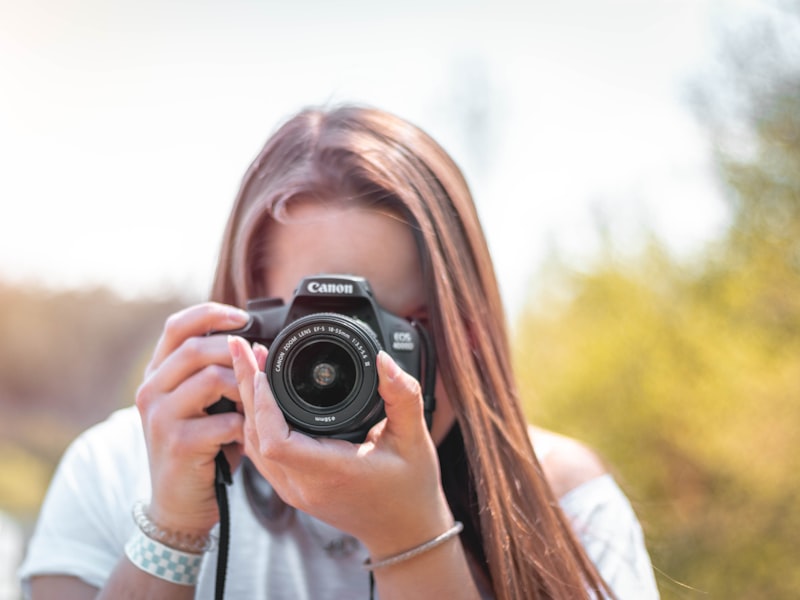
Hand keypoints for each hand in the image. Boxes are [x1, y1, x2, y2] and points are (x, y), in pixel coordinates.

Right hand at [134, 303, 249, 535]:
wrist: (178, 503)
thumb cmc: (199, 447)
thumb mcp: (200, 404)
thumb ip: (213, 373)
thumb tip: (254, 344)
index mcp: (157, 374)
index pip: (177, 326)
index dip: (212, 313)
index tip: (244, 317)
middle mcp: (151, 391)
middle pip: (197, 348)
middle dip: (236, 352)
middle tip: (260, 365)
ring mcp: (161, 417)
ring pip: (212, 379)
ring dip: (245, 388)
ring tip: (255, 402)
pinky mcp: (178, 444)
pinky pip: (225, 420)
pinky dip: (245, 425)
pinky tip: (247, 433)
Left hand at [229, 336, 453, 557]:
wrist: (405, 530)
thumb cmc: (411, 487)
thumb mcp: (414, 438)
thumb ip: (403, 395)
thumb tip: (384, 360)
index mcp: (332, 472)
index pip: (276, 440)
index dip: (263, 402)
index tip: (265, 367)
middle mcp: (305, 486)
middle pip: (255, 435)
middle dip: (245, 386)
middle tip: (242, 347)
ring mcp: (294, 491)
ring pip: (252, 443)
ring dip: (246, 402)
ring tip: (248, 362)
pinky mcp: (292, 489)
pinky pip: (260, 453)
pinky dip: (254, 420)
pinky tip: (258, 396)